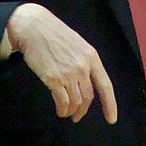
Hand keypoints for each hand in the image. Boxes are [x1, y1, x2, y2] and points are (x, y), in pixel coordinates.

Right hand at [6, 3, 117, 123]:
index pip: (105, 85)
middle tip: (77, 116)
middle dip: (83, 110)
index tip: (111, 118)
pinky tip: (60, 110)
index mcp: (91, 57)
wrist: (34, 27)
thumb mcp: (77, 44)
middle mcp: (83, 67)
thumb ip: (84, 61)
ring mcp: (69, 73)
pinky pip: (63, 101)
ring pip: (76, 102)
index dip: (110, 104)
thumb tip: (85, 81)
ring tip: (66, 112)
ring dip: (71, 111)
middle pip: (88, 97)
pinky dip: (62, 109)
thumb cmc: (53, 34)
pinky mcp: (53, 79)